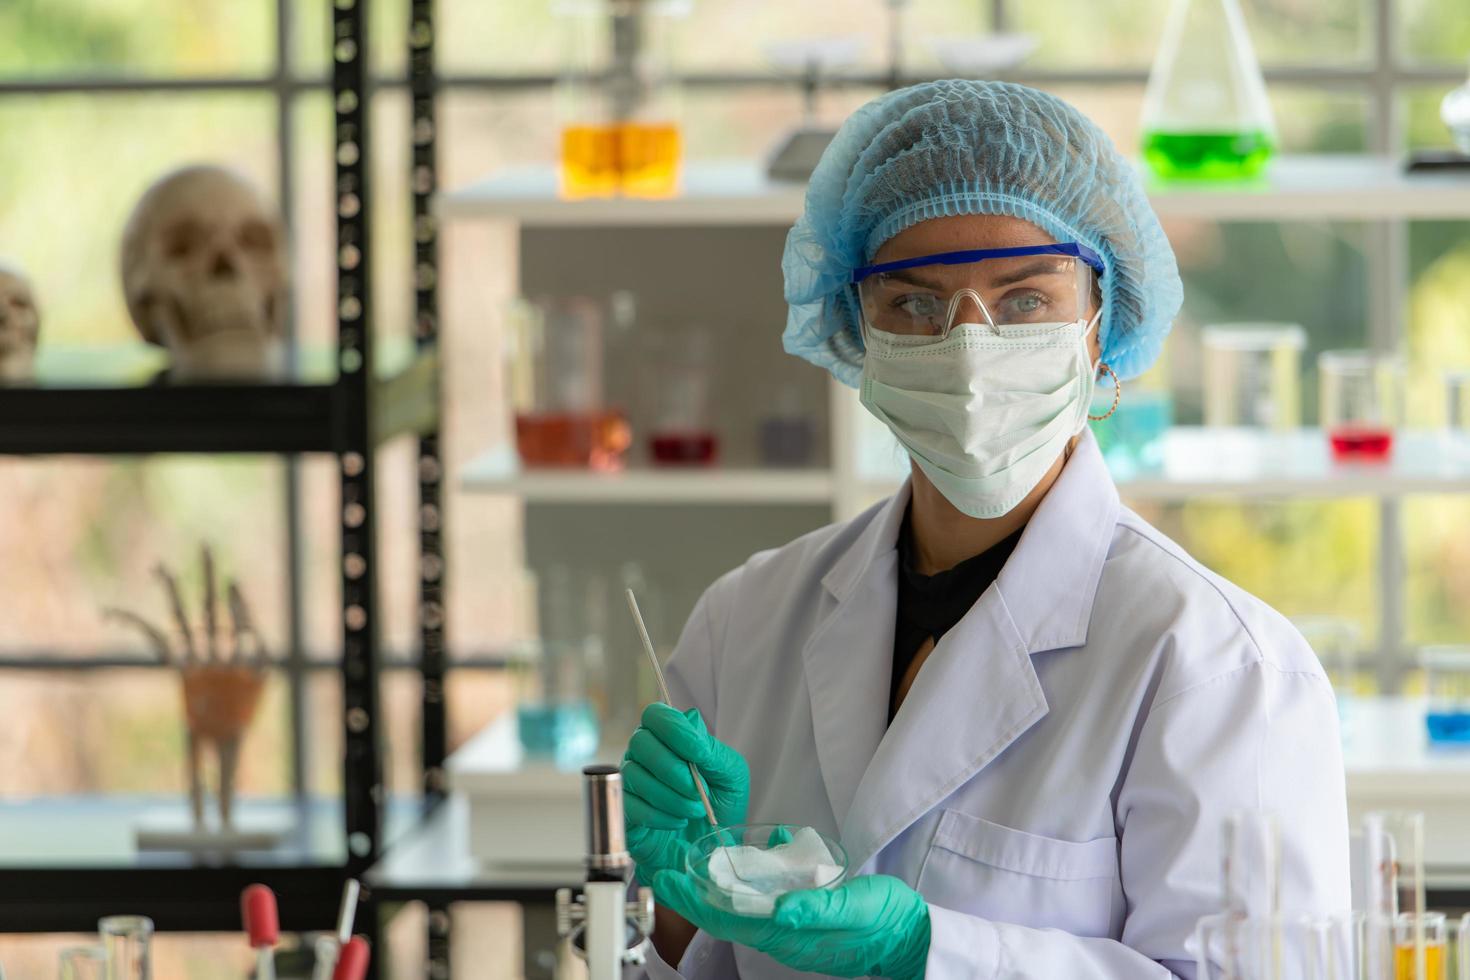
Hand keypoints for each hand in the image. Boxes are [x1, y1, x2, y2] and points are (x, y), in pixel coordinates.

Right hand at [621, 703, 749, 882]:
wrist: (710, 847)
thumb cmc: (720, 805)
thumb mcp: (730, 774)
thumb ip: (711, 748)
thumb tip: (691, 720)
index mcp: (669, 738)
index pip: (656, 715)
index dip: (674, 729)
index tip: (698, 752)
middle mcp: (644, 755)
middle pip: (641, 742)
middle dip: (673, 769)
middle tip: (697, 790)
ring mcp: (631, 782)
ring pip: (635, 775)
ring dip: (670, 796)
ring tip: (694, 811)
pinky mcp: (624, 811)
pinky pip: (630, 805)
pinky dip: (658, 816)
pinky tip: (678, 822)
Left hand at [652, 870, 930, 979]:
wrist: (912, 937)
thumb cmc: (885, 922)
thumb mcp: (853, 909)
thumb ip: (817, 908)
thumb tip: (780, 908)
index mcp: (789, 933)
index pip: (728, 918)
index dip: (694, 900)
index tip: (668, 881)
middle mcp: (786, 933)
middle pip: (728, 914)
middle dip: (696, 894)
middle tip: (669, 871)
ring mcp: (795, 926)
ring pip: (746, 908)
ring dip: (720, 889)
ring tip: (699, 867)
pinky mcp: (808, 916)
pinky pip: (771, 900)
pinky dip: (755, 881)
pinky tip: (760, 857)